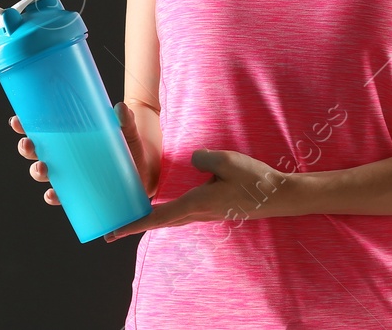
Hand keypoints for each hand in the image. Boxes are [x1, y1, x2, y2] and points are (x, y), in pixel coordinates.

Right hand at [13, 103, 153, 205]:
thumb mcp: (128, 132)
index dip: (25, 127)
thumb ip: (126, 122)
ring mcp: (72, 174)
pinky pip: (62, 196)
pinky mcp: (81, 192)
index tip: (16, 120)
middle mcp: (65, 157)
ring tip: (42, 169)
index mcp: (69, 137)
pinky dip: (54, 197)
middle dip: (27, 150)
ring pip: (45, 174)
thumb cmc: (130, 147)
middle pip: (37, 153)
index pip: (42, 130)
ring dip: (37, 172)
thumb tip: (121, 108)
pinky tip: (52, 195)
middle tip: (28, 144)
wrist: (145, 172)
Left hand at [104, 148, 291, 242]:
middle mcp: (197, 214)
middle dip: (136, 227)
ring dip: (151, 222)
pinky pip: (182, 215)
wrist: (278, 196)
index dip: (134, 224)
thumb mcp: (227, 161)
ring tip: (132, 220)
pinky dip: (166, 215)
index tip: (114, 232)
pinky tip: (164, 210)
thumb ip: (203, 158)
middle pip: (160, 223)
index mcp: (196, 204)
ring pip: (171, 221)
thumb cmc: (254, 180)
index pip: (159, 216)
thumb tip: (192, 160)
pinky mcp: (213, 211)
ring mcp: (206, 215)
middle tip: (113, 231)